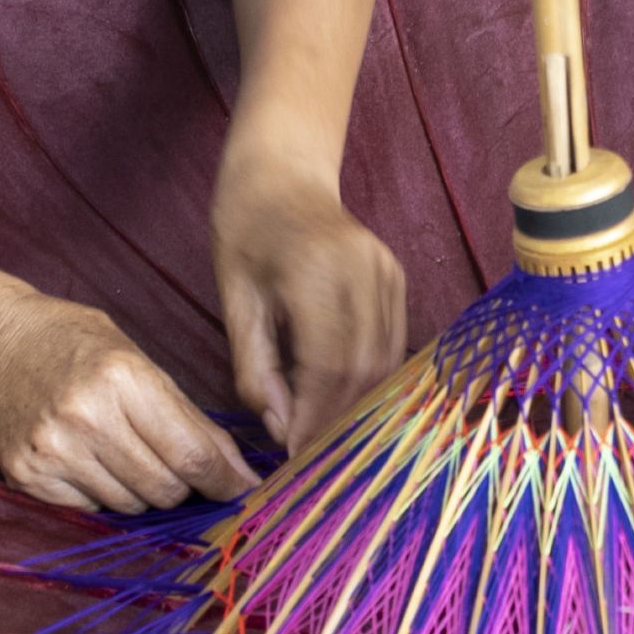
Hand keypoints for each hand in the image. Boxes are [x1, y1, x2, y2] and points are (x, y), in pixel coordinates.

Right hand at [0, 289, 256, 513]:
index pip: (191, 453)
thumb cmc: (77, 347)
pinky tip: (88, 460)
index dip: (224, 481)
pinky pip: (90, 509)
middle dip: (182, 484)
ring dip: (141, 491)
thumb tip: (236, 473)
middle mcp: (84, 416)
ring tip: (123, 453)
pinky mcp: (26, 476)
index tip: (241, 490)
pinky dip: (102, 494)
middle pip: (164, 488)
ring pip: (130, 505)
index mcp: (121, 378)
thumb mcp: (140, 363)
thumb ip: (189, 418)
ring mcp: (51, 449)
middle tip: (172, 463)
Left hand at [212, 148, 407, 451]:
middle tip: (312, 458)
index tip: (296, 457)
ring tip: (327, 438)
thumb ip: (254, 368)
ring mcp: (389, 274)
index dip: (316, 419)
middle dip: (338, 421)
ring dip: (358, 407)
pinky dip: (370, 381)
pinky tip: (344, 402)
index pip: (329, 366)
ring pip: (385, 363)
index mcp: (316, 272)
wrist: (283, 175)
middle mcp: (365, 272)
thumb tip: (282, 429)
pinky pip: (392, 345)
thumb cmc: (246, 233)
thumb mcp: (235, 301)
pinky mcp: (398, 279)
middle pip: (364, 370)